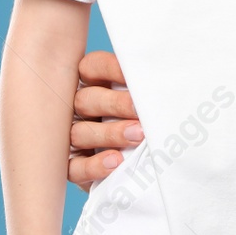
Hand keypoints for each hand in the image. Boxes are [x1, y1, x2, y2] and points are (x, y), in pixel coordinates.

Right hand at [66, 50, 141, 191]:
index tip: (136, 74)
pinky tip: (116, 161)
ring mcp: (72, 138)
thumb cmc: (147, 120)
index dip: (111, 68)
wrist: (143, 167)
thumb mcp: (144, 100)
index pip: (92, 67)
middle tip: (140, 111)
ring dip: (110, 134)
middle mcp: (78, 109)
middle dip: (115, 104)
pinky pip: (75, 167)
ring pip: (80, 132)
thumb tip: (164, 80)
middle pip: (85, 99)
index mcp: (93, 84)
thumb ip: (145, 90)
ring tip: (137, 136)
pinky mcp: (72, 167)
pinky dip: (95, 165)